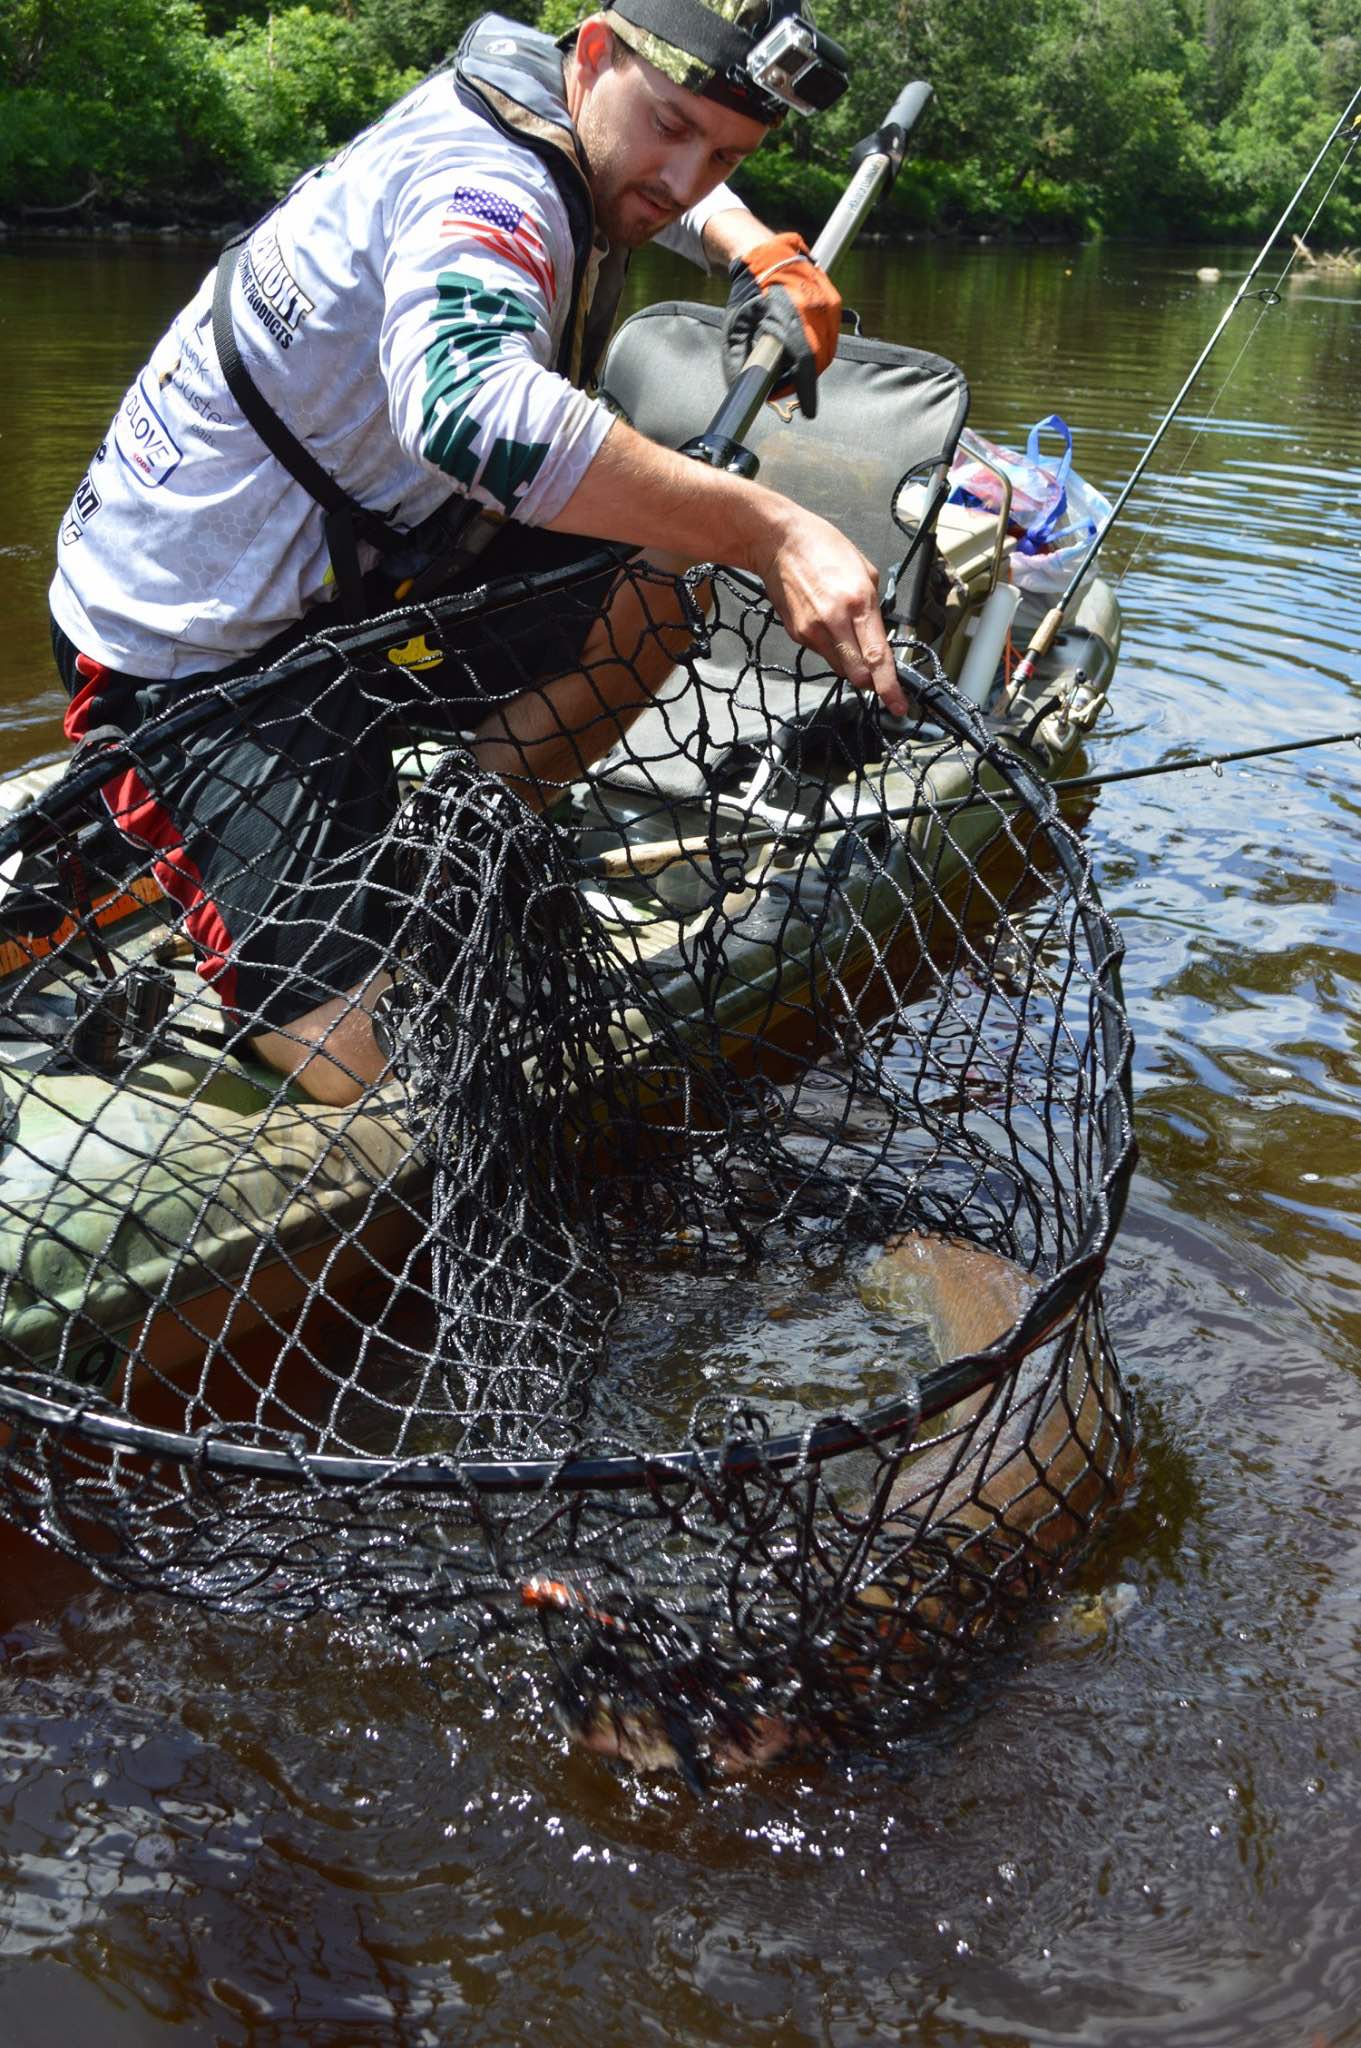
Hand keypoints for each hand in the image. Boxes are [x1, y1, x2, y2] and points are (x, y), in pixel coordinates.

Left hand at [722, 233, 840, 419]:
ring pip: (826, 351)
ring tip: (787, 371)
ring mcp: (828, 303)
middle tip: (781, 389)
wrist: (766, 255)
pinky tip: (797, 352)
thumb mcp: (734, 327)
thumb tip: (742, 391)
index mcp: (790, 313)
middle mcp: (815, 307)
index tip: (808, 412)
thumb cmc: (748, 291)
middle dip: (801, 381)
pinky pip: (830, 338)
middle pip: (817, 361)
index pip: (805, 359)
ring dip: (809, 367)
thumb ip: (737, 361)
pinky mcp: (834, 302)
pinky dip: (817, 351)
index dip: (806, 389)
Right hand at [750, 501, 907, 716]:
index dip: (889, 686)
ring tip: (848, 634)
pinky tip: (829, 624)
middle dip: (871, 679)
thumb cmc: (823, 548)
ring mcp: (812, 631)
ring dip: (851, 663)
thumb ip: (875, 607)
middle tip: (877, 674)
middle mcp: (834, 622)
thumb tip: (879, 635)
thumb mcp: (865, 571)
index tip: (897, 705)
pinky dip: (832, 648)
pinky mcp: (797, 634)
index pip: (877, 657)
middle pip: (858, 674)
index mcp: (858, 603)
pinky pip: (822, 653)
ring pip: (840, 668)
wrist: (779, 542)